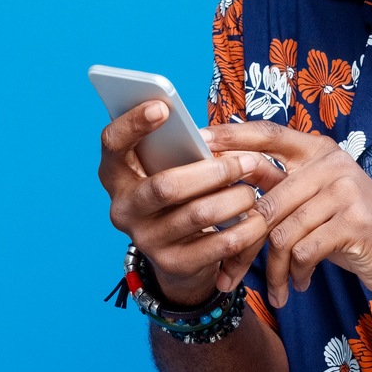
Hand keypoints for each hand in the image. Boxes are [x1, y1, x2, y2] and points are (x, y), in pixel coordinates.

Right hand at [98, 102, 279, 306]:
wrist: (179, 258)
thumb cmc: (179, 196)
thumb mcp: (168, 170)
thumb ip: (176, 150)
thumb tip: (209, 136)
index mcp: (116, 176)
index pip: (112, 143)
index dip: (133, 123)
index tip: (163, 107)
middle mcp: (123, 209)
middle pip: (165, 186)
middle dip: (213, 172)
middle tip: (248, 161)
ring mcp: (146, 240)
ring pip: (198, 215)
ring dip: (235, 199)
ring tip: (254, 188)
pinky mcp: (173, 265)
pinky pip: (219, 245)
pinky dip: (245, 229)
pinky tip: (259, 218)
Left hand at [202, 121, 371, 308]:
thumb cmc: (350, 230)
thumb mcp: (315, 201)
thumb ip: (280, 188)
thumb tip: (223, 183)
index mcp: (318, 151)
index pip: (268, 133)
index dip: (232, 136)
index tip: (200, 140)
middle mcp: (331, 163)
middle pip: (265, 201)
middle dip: (243, 245)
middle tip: (229, 276)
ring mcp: (345, 190)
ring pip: (280, 232)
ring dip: (273, 269)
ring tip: (277, 288)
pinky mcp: (355, 221)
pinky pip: (303, 250)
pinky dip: (296, 274)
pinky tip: (300, 284)